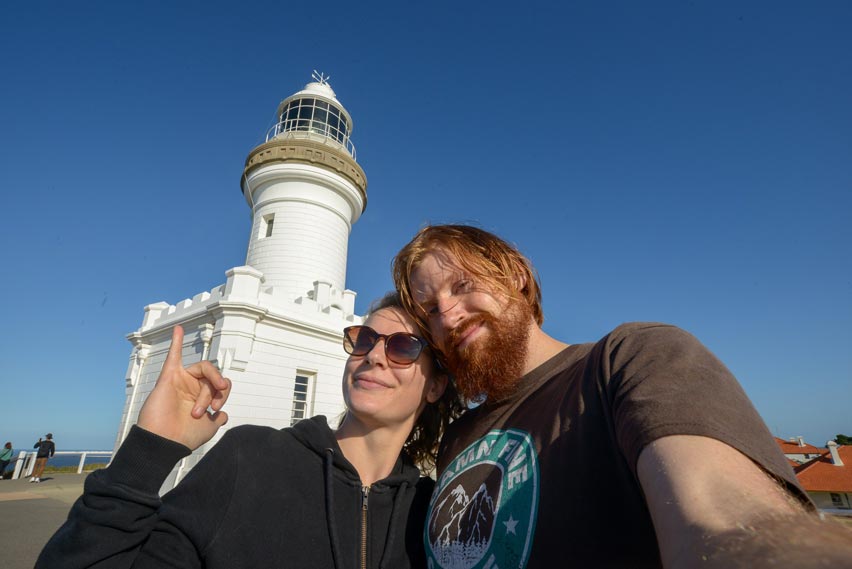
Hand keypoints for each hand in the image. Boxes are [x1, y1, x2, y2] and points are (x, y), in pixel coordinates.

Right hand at [137, 326, 230, 449]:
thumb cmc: (184, 437)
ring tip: (203, 405)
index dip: (224, 394)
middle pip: (213, 377)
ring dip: (207, 389)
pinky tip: (178, 328)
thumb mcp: (209, 428)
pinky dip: (176, 342)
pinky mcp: (169, 378)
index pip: (221, 384)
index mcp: (201, 397)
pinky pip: (173, 356)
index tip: (217, 410)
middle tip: (212, 408)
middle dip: (217, 392)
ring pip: (203, 370)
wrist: (165, 443)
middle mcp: (192, 387)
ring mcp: (181, 381)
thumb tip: (224, 415)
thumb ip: (218, 419)